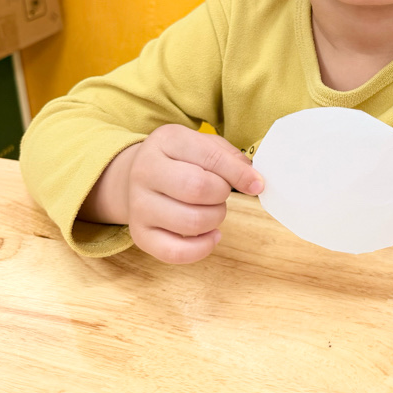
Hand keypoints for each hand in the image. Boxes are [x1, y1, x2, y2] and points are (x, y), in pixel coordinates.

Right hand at [80, 125, 262, 263]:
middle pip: (198, 189)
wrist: (134, 177)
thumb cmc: (180, 160)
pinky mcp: (139, 235)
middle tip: (221, 193)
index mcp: (166, 141)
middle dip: (222, 195)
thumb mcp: (202, 144)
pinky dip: (202, 248)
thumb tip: (254, 182)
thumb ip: (230, 158)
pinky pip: (175, 252)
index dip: (239, 174)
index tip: (257, 184)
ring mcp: (138, 205)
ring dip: (215, 219)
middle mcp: (145, 171)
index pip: (210, 157)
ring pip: (191, 222)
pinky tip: (211, 235)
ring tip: (213, 210)